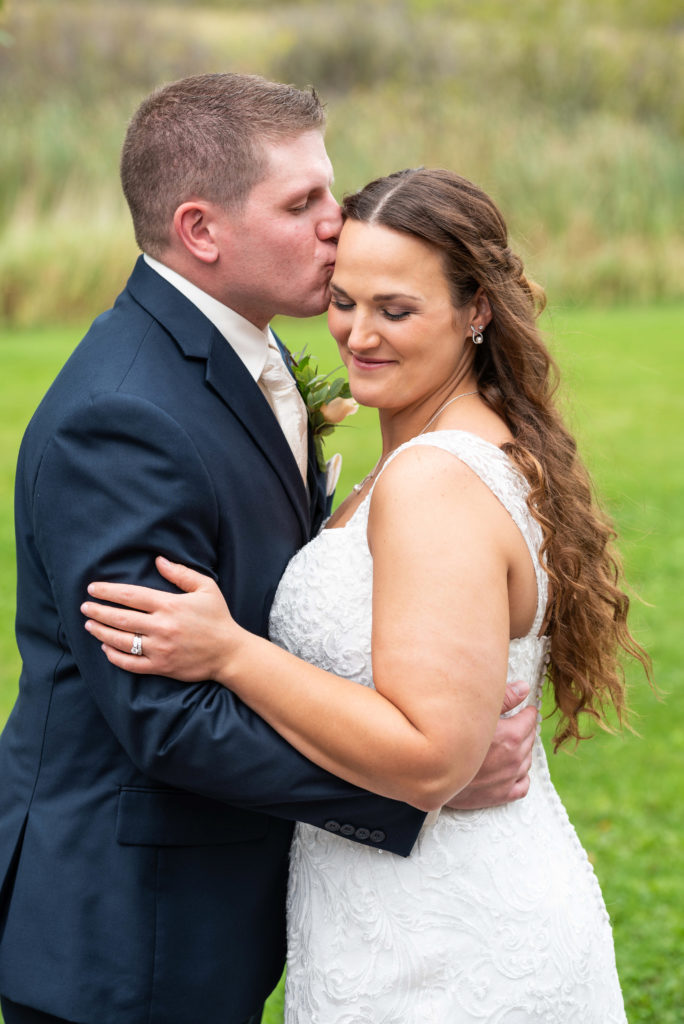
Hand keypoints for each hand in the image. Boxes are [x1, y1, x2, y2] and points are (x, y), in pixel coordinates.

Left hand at [81, 556, 240, 682]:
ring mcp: (159, 649)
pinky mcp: (160, 667)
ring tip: (89, 625)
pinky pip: (131, 663)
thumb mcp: (206, 588)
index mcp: (169, 605)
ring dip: (101, 632)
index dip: (108, 591)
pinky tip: (106, 648)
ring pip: (121, 640)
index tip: (93, 588)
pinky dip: (115, 656)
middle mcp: (161, 627)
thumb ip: (181, 573)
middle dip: (98, 611)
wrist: (229, 653)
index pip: (131, 596)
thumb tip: (158, 560)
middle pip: (120, 618)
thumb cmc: (218, 618)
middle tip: (85, 607)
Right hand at [444, 680, 537, 809]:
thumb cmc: (450, 738)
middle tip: (516, 723)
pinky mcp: (501, 795)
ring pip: (527, 761)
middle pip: (530, 739)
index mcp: (512, 736)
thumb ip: (503, 698)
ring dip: (523, 751)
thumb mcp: (475, 711)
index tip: (524, 710)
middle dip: (525, 730)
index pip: (530, 720)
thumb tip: (524, 688)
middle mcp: (514, 758)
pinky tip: (513, 769)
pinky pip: (523, 786)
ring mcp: (509, 778)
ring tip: (512, 744)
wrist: (431, 771)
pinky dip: (521, 776)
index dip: (526, 712)